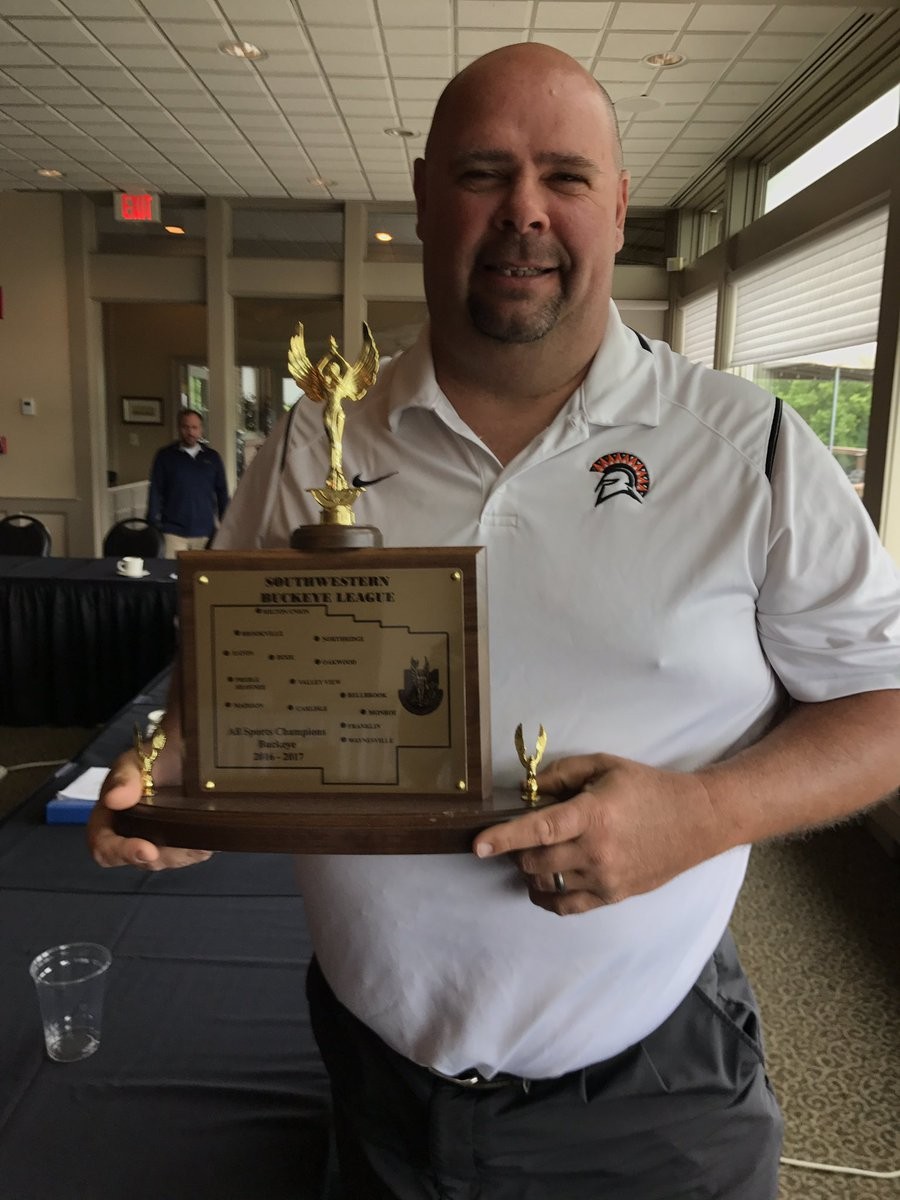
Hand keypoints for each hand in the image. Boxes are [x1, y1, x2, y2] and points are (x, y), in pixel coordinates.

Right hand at [87, 750, 212, 870]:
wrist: (188, 748)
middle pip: (138, 860)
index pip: (104, 846)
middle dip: (159, 857)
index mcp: (109, 817)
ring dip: (180, 856)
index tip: (147, 850)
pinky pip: (186, 855)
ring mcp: (157, 838)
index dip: (121, 853)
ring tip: (198, 845)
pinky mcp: (182, 839)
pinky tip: (206, 844)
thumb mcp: (135, 759)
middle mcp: (130, 833)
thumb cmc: (155, 753)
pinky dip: (196, 851)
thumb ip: (123, 777)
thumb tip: (113, 799)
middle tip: (180, 849)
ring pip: (165, 860)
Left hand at [473, 754, 720, 914]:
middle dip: (517, 851)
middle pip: (535, 861)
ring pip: (546, 884)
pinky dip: (546, 897)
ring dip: (530, 871)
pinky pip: (566, 907)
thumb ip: (563, 774)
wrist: (697, 820)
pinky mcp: (614, 896)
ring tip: (536, 855)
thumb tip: (526, 788)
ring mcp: (605, 878)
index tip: (477, 845)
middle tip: (522, 836)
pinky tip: (543, 884)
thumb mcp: (605, 766)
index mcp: (593, 814)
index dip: (505, 837)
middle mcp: (596, 851)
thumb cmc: (648, 788)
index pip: (539, 829)